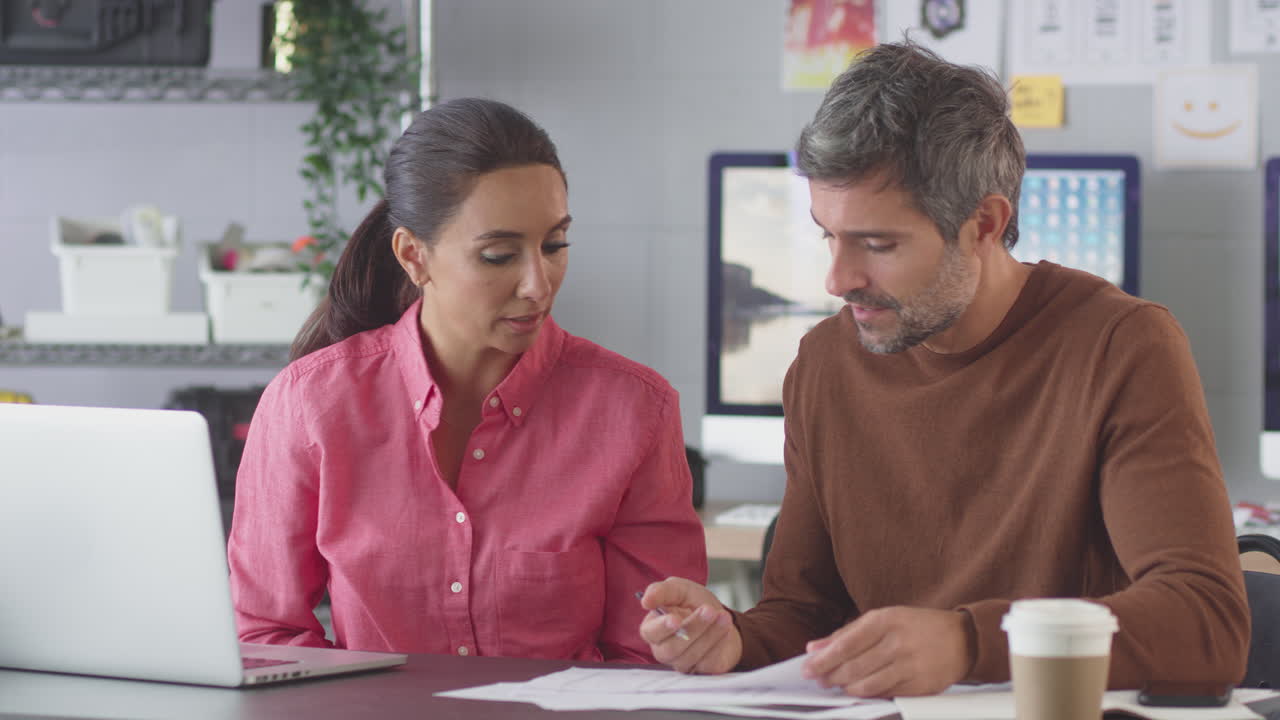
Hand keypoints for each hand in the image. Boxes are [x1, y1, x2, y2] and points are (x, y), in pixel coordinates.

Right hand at [638, 577, 741, 674]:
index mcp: (654, 628)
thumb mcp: (680, 589)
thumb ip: (662, 591)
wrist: (721, 618)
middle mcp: (665, 648)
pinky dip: (718, 644)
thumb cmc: (695, 604)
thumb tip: (645, 600)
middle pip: (671, 647)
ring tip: (723, 616)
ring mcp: (683, 662)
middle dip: (693, 628)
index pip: (650, 632)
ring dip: (709, 634)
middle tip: (709, 610)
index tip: (675, 619)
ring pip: (691, 655)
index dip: (661, 627)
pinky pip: (708, 663)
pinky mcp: (702, 670)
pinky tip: (725, 629)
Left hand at [802, 607, 972, 696]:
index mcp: (886, 620)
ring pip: (867, 685)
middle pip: (853, 667)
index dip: (823, 659)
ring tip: (837, 686)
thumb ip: (847, 633)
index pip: (846, 644)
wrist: (961, 639)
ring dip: (846, 688)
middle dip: (830, 676)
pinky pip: (885, 694)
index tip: (807, 667)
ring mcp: (910, 666)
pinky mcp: (919, 686)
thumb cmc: (915, 626)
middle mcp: (897, 643)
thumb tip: (814, 648)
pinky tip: (859, 690)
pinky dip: (868, 694)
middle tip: (819, 680)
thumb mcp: (883, 619)